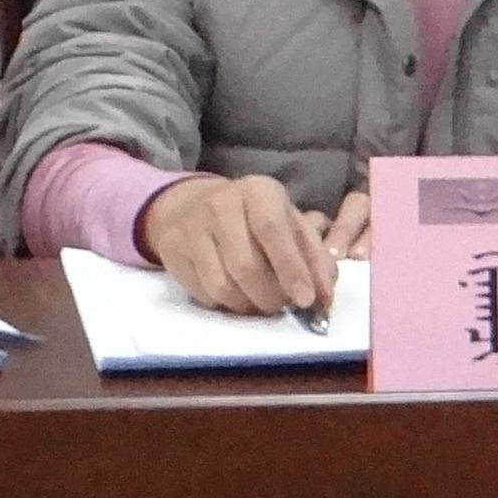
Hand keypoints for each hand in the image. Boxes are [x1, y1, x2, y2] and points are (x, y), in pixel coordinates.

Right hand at [143, 171, 346, 316]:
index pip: (273, 230)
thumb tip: (325, 298)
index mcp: (258, 191)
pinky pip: (203, 294)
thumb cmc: (256, 220)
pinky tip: (233, 294)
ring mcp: (191, 227)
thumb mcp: (291, 225)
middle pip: (246, 265)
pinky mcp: (171, 250)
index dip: (291, 268)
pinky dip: (224, 305)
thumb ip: (314, 259)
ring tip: (258, 301)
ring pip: (222, 286)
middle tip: (281, 305)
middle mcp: (221, 204)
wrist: (194, 206)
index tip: (306, 300)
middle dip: (270, 296)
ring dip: (247, 306)